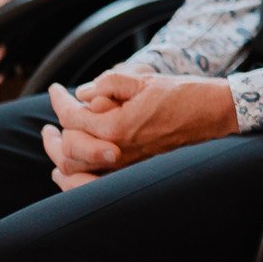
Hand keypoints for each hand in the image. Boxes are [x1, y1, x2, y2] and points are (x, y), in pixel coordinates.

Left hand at [39, 70, 235, 190]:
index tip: (55, 89)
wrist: (215, 114)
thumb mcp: (143, 79)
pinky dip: (76, 177)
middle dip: (54, 136)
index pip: (73, 117)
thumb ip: (107, 83)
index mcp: (118, 127)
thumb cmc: (183, 94)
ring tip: (54, 145)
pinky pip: (95, 182)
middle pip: (68, 150)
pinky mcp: (136, 170)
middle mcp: (119, 152)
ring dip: (61, 158)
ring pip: (78, 171)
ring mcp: (127, 165)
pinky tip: (69, 168)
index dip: (59, 101)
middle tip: (47, 125)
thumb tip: (83, 94)